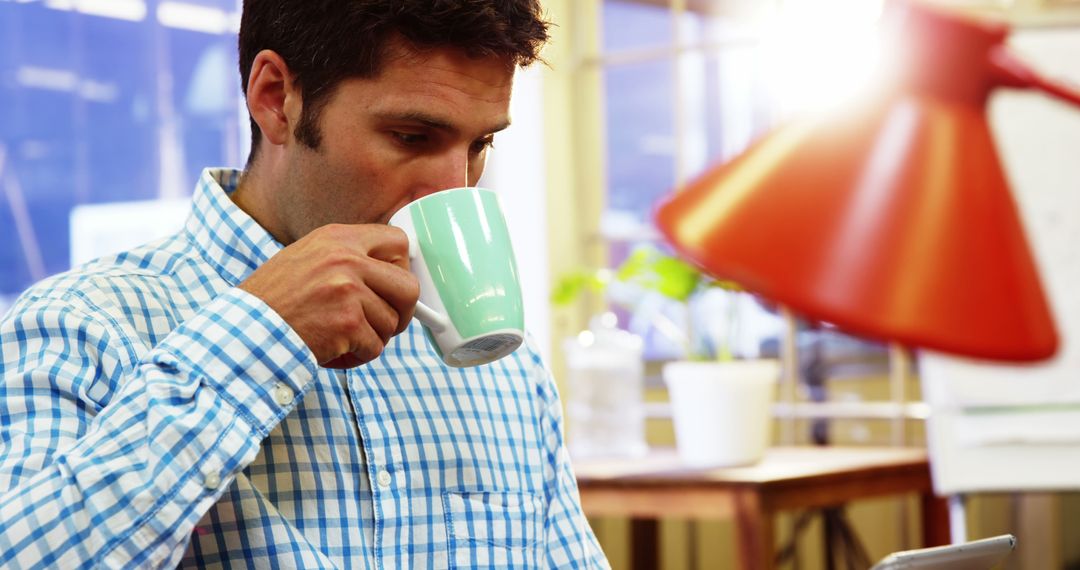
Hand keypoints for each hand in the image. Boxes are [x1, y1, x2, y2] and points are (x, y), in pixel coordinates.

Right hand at [238, 224, 418, 367]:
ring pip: (392, 322)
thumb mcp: (309, 259)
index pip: (398, 242)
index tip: (391, 287)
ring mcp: (348, 290)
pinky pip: (375, 347)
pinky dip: (358, 356)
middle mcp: (346, 259)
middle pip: (409, 286)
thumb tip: (393, 273)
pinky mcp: (347, 322)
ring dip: (372, 338)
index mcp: (338, 238)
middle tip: (385, 323)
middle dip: (403, 311)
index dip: (402, 268)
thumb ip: (349, 259)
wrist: (244, 330)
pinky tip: (335, 351)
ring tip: (343, 337)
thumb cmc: (274, 301)